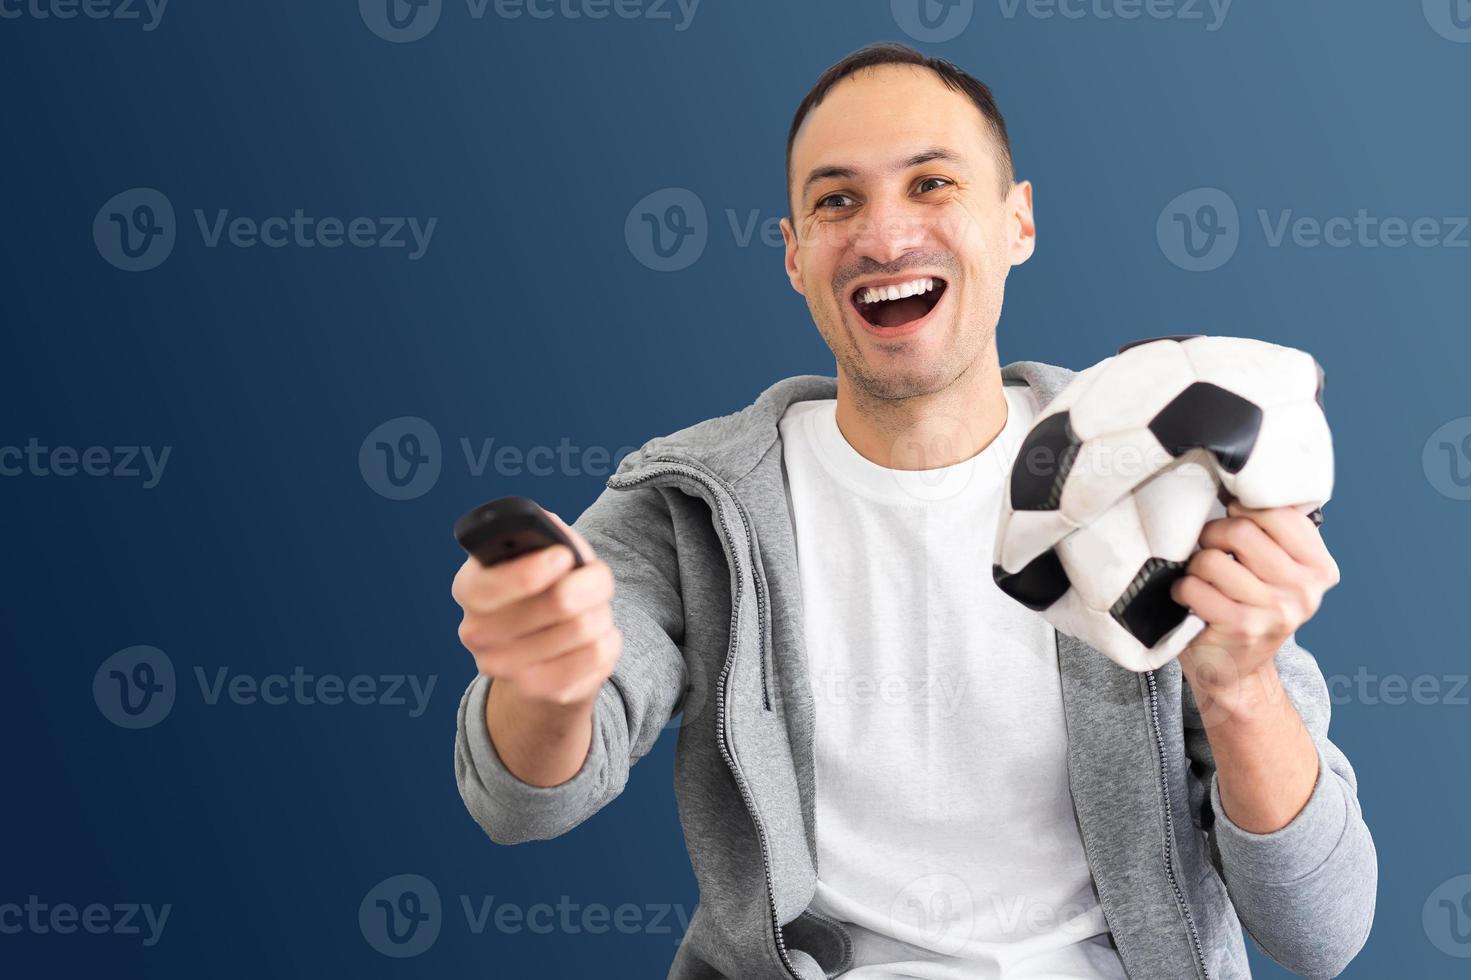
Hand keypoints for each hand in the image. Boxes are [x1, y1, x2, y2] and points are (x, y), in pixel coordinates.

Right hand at [452, 510, 621, 708]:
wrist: (544, 647)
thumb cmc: (544, 586)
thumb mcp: (540, 550)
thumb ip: (545, 534)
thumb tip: (559, 542)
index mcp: (469, 588)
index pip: (492, 585)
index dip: (534, 569)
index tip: (563, 556)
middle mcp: (476, 632)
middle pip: (558, 603)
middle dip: (590, 584)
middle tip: (593, 580)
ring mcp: (504, 668)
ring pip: (585, 628)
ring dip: (602, 611)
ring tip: (593, 609)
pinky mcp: (538, 691)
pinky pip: (597, 657)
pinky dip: (609, 639)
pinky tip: (596, 636)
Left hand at [1172, 501, 1339, 719]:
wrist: (1237, 670)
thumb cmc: (1251, 608)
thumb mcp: (1278, 571)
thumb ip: (1275, 532)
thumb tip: (1243, 483)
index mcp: (1320, 568)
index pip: (1279, 512)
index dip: (1244, 508)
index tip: (1234, 517)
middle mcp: (1304, 590)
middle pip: (1241, 530)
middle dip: (1213, 534)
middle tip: (1210, 548)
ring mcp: (1275, 611)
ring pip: (1212, 559)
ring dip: (1196, 565)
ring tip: (1203, 578)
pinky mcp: (1241, 628)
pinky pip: (1194, 587)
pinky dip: (1184, 589)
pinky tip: (1193, 599)